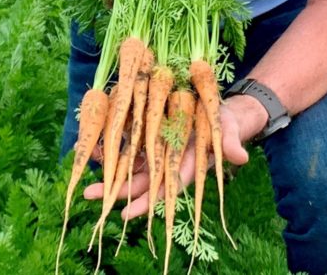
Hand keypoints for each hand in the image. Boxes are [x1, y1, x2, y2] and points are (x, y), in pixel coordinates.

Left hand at [82, 97, 260, 219]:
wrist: (219, 111)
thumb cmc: (226, 124)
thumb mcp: (230, 132)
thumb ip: (230, 144)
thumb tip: (240, 157)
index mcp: (185, 166)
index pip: (163, 189)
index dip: (145, 201)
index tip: (125, 213)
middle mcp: (167, 162)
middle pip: (139, 182)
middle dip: (116, 191)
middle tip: (91, 195)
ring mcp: (157, 150)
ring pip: (130, 167)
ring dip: (108, 173)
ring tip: (86, 181)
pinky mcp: (151, 134)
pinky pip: (129, 145)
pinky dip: (112, 147)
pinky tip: (94, 148)